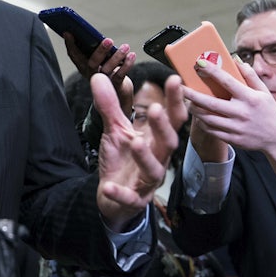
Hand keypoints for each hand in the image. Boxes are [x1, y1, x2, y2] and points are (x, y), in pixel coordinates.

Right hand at [63, 34, 136, 114]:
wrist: (118, 94)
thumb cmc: (108, 71)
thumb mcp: (99, 60)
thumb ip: (94, 50)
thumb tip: (95, 35)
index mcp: (84, 66)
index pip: (74, 56)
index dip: (70, 45)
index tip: (68, 33)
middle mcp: (91, 74)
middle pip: (92, 63)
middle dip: (100, 51)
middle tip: (109, 40)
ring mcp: (102, 82)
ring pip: (107, 69)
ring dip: (117, 56)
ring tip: (125, 47)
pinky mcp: (114, 86)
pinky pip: (120, 75)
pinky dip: (127, 65)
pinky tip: (131, 55)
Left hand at [92, 73, 177, 230]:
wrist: (114, 197)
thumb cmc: (123, 159)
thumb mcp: (115, 129)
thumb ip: (111, 105)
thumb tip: (100, 76)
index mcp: (156, 139)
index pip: (171, 118)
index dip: (175, 100)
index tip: (175, 79)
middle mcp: (158, 158)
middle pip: (168, 142)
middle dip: (163, 126)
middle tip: (156, 109)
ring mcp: (147, 181)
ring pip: (153, 169)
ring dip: (145, 156)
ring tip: (136, 143)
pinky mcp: (134, 200)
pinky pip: (130, 198)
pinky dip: (120, 193)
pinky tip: (109, 186)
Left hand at [182, 60, 275, 153]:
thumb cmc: (269, 112)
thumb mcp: (264, 92)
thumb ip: (250, 76)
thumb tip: (237, 61)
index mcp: (249, 98)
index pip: (227, 81)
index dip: (212, 71)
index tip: (199, 63)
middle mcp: (241, 112)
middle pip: (210, 102)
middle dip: (193, 95)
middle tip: (181, 88)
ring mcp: (236, 127)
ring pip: (208, 118)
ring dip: (195, 109)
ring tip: (188, 102)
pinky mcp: (232, 139)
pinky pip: (211, 130)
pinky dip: (202, 122)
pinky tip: (198, 116)